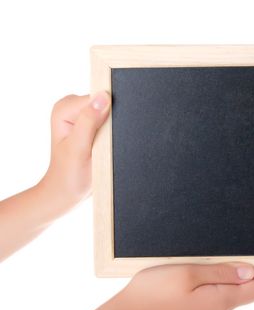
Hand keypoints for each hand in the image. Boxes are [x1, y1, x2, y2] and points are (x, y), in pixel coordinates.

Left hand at [0, 92, 109, 260]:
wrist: (68, 192)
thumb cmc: (70, 175)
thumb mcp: (79, 148)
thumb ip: (89, 120)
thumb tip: (103, 96)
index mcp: (64, 109)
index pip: (96, 98)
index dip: (108, 112)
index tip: (105, 134)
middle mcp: (72, 108)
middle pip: (105, 103)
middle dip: (111, 121)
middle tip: (103, 144)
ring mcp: (83, 116)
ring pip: (110, 112)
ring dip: (114, 129)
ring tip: (103, 147)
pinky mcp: (92, 125)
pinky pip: (111, 121)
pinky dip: (114, 133)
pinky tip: (106, 146)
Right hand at [40, 263, 253, 309]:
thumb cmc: (153, 293)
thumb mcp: (189, 273)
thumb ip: (223, 272)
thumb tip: (251, 271)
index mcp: (222, 303)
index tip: (239, 257)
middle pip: (243, 289)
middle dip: (231, 272)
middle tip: (203, 262)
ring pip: (225, 292)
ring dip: (213, 278)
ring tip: (188, 273)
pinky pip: (212, 299)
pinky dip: (203, 288)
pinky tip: (182, 283)